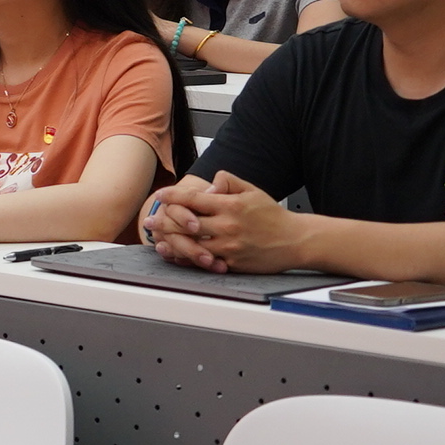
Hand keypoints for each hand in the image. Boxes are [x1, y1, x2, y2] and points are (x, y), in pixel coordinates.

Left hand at [144, 171, 297, 272]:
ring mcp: (228, 246)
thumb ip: (228, 182)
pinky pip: (204, 261)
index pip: (194, 198)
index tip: (160, 195)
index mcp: (231, 205)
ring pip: (191, 245)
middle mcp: (227, 226)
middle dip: (164, 221)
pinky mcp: (231, 262)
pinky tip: (176, 256)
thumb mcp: (253, 190)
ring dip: (171, 242)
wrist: (295, 240)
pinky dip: (188, 259)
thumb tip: (209, 184)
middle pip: (186, 223)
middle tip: (149, 222)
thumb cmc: (273, 216)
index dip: (173, 196)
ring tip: (157, 240)